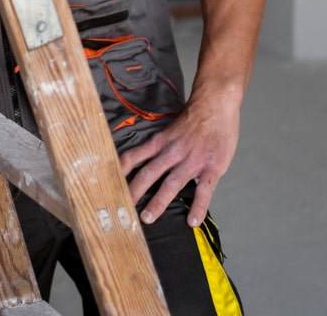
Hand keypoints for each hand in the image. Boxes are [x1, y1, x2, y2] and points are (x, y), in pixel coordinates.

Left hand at [119, 85, 241, 227]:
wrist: (216, 104)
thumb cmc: (194, 118)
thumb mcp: (170, 129)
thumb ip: (160, 147)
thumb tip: (146, 162)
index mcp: (160, 142)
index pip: (134, 157)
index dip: (121, 171)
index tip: (110, 184)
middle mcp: (172, 152)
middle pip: (148, 173)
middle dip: (134, 192)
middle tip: (124, 209)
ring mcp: (192, 161)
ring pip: (171, 184)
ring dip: (158, 202)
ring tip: (147, 218)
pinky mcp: (212, 167)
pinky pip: (204, 191)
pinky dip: (198, 207)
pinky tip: (192, 221)